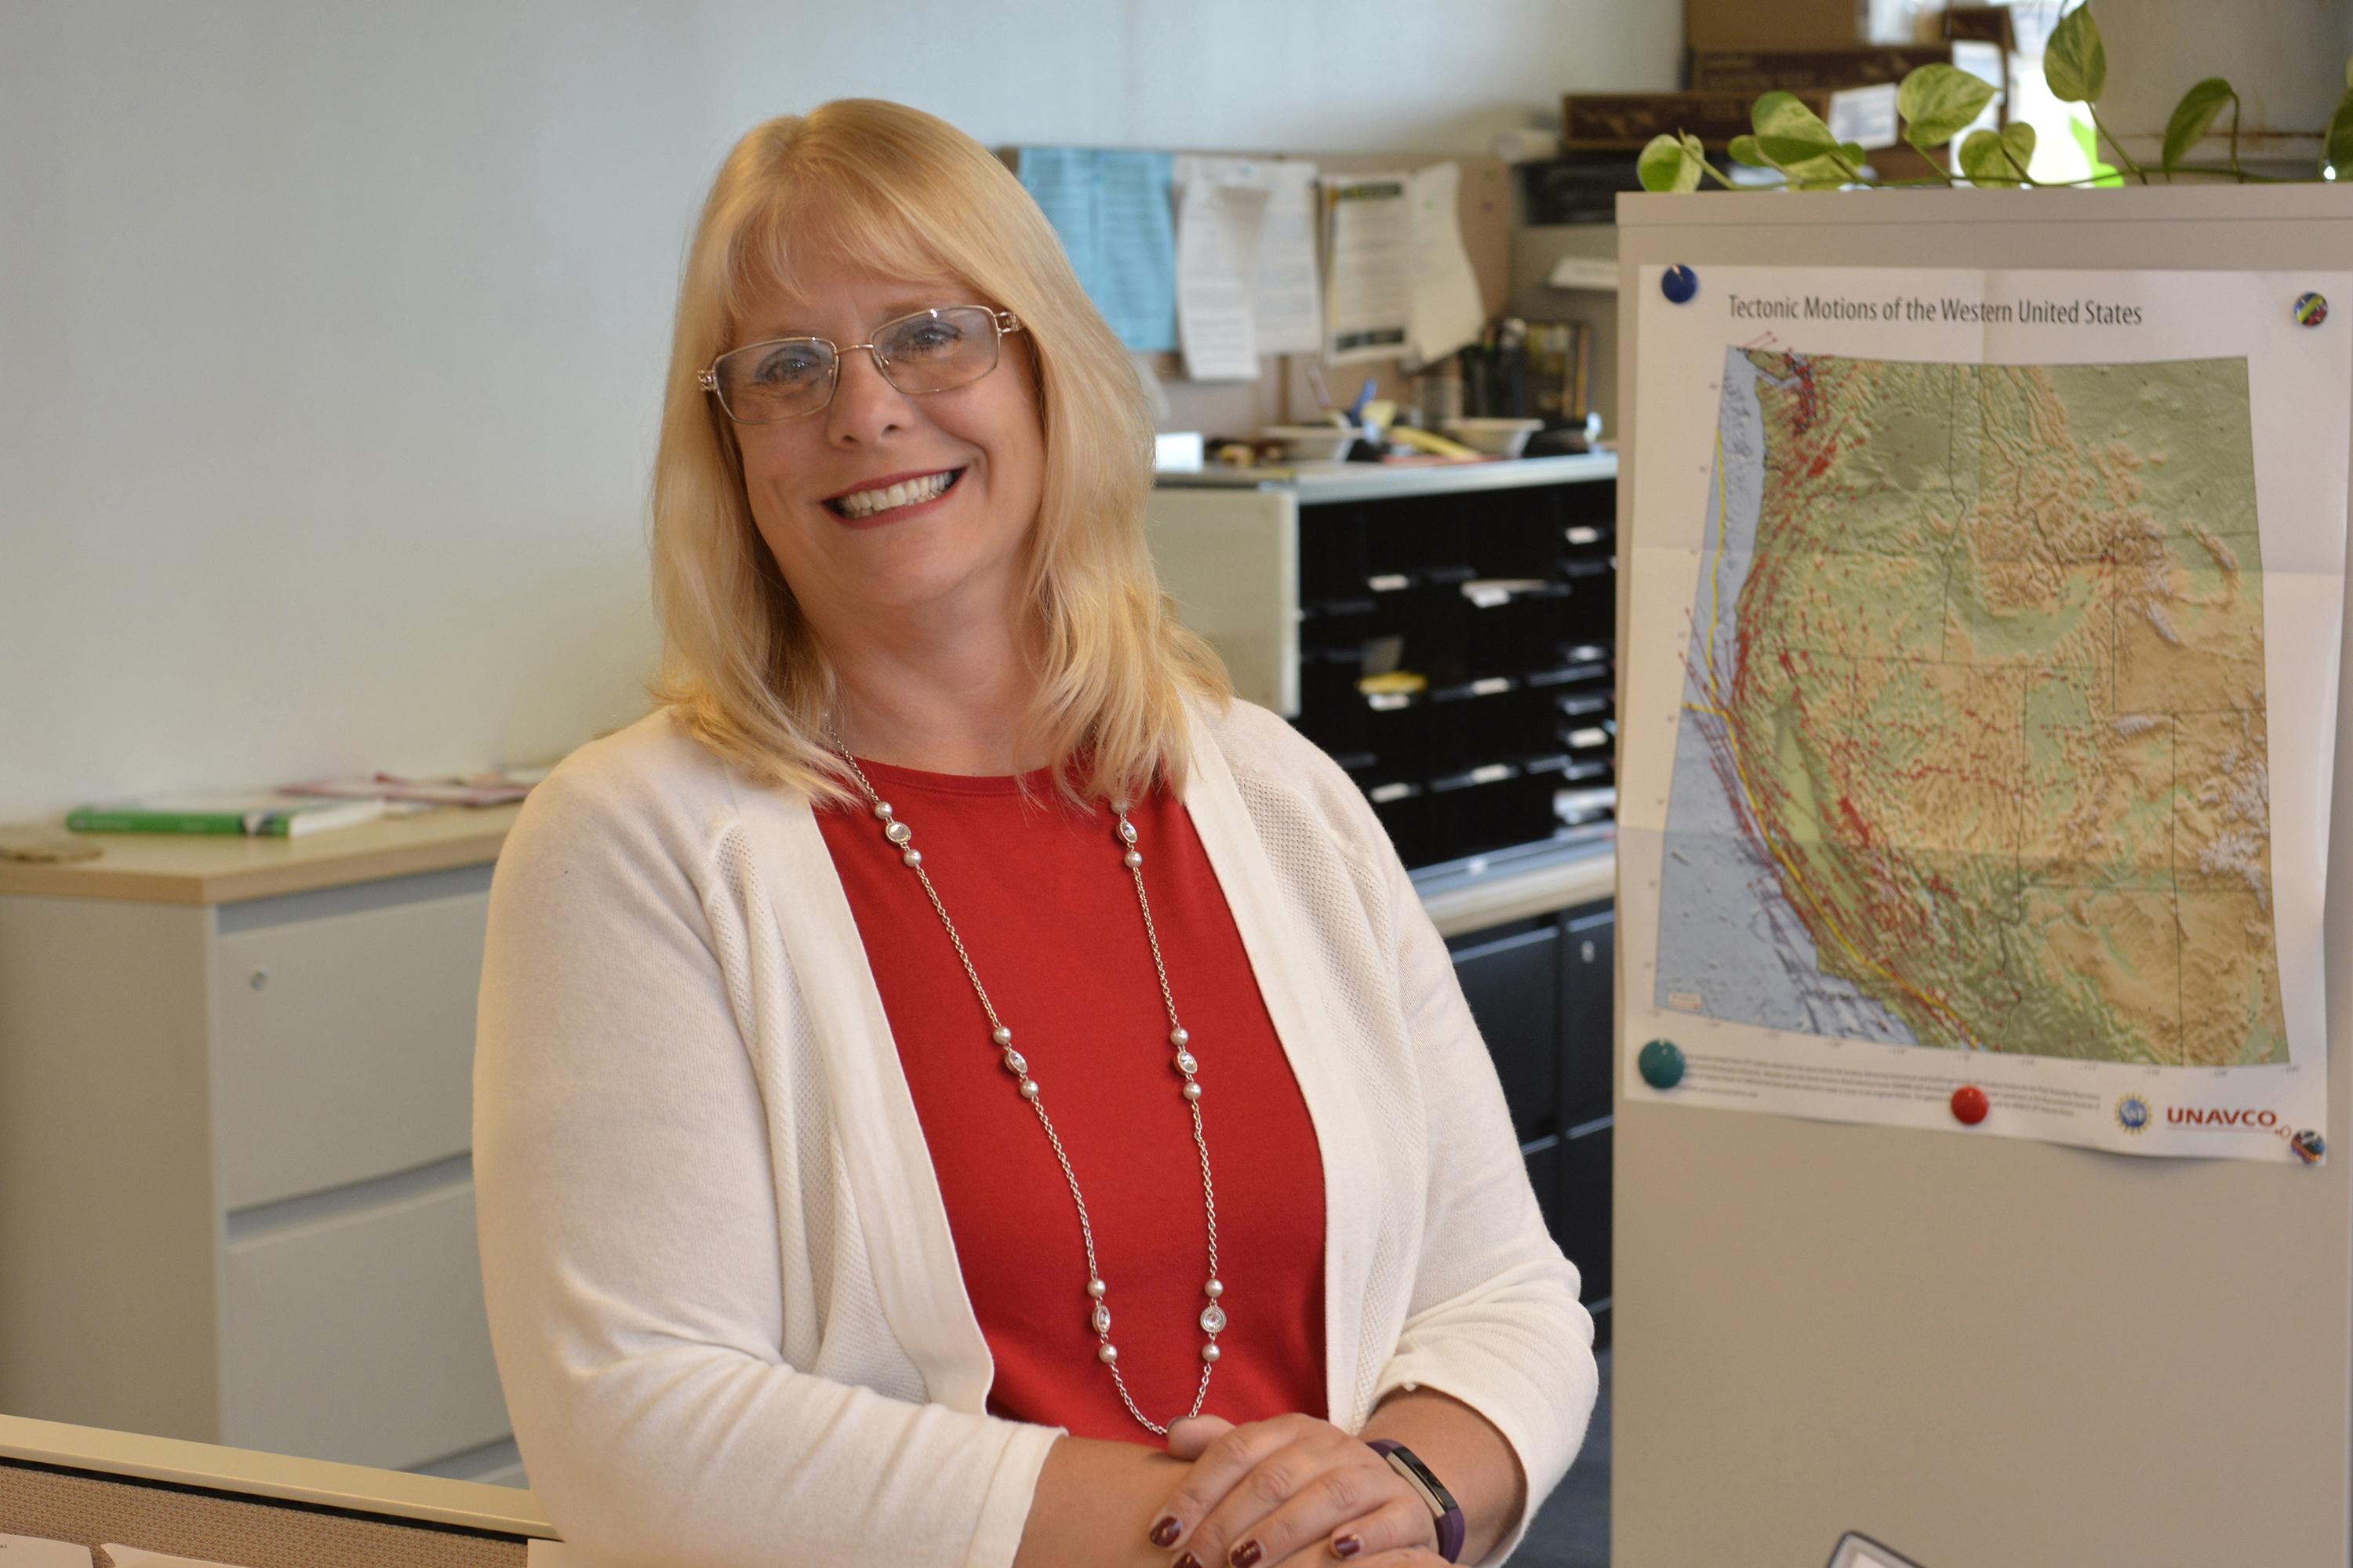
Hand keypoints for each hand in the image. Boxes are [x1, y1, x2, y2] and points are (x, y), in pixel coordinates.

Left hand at [1148, 1413, 1437, 1566]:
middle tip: (1194, 1563)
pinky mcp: (1406, 1509)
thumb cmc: (1310, 1485)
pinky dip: (1365, 1535)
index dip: (1196, 1491)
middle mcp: (1330, 1445)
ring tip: (1244, 1563)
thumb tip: (1174, 1434)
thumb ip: (1221, 1447)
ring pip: (1327, 1496)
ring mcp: (1371, 1475)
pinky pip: (1388, 1518)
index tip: (1162, 1534)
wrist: (1393, 1493)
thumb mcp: (1267, 1460)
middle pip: (1274, 1477)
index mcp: (1290, 1430)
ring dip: (1283, 1531)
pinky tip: (1337, 1552)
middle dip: (1228, 1523)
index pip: (1236, 1451)